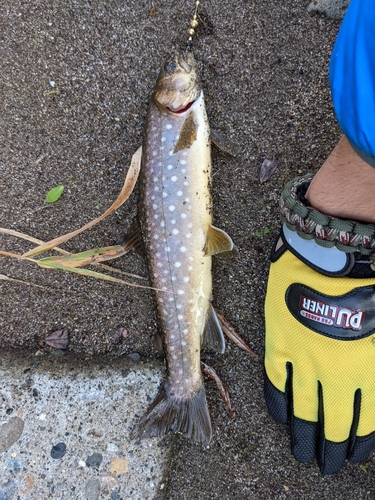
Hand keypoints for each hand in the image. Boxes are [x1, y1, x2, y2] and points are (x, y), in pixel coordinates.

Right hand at [264, 230, 374, 473]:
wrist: (330, 256)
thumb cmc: (367, 286)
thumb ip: (374, 362)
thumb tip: (370, 396)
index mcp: (367, 369)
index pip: (364, 420)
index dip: (358, 442)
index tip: (353, 456)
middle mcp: (335, 373)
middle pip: (332, 422)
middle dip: (330, 448)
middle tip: (326, 464)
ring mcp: (304, 360)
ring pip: (302, 409)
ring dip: (303, 434)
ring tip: (301, 453)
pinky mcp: (280, 344)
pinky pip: (276, 382)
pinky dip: (277, 403)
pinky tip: (280, 418)